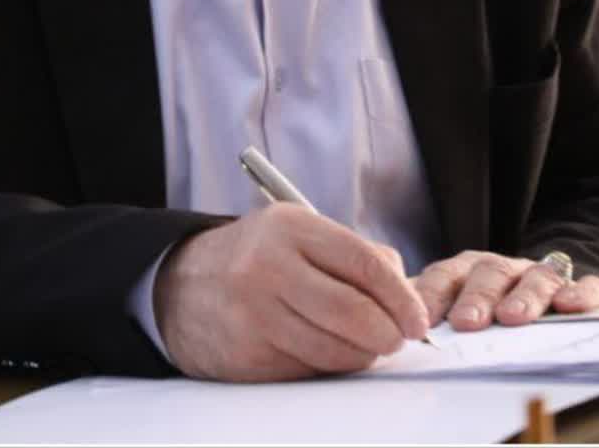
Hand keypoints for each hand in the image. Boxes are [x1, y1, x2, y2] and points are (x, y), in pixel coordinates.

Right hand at [153, 204, 429, 380]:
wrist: (179, 285)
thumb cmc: (257, 257)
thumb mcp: (300, 233)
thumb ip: (355, 254)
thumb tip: (404, 292)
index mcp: (290, 228)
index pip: (363, 264)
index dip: (401, 297)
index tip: (418, 318)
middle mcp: (268, 268)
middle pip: (350, 312)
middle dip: (387, 333)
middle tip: (399, 339)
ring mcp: (252, 315)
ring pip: (331, 348)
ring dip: (362, 355)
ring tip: (369, 347)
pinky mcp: (243, 356)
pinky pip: (304, 370)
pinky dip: (329, 367)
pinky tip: (332, 355)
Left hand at [412, 250, 598, 329]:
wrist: (551, 300)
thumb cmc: (489, 314)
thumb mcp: (454, 311)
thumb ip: (428, 315)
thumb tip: (387, 329)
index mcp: (467, 272)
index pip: (445, 276)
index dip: (434, 295)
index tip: (423, 320)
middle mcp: (505, 270)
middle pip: (491, 274)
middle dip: (478, 297)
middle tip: (467, 322)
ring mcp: (543, 278)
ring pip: (536, 277)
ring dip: (525, 296)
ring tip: (513, 318)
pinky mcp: (582, 291)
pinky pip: (586, 286)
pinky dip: (580, 294)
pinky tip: (569, 305)